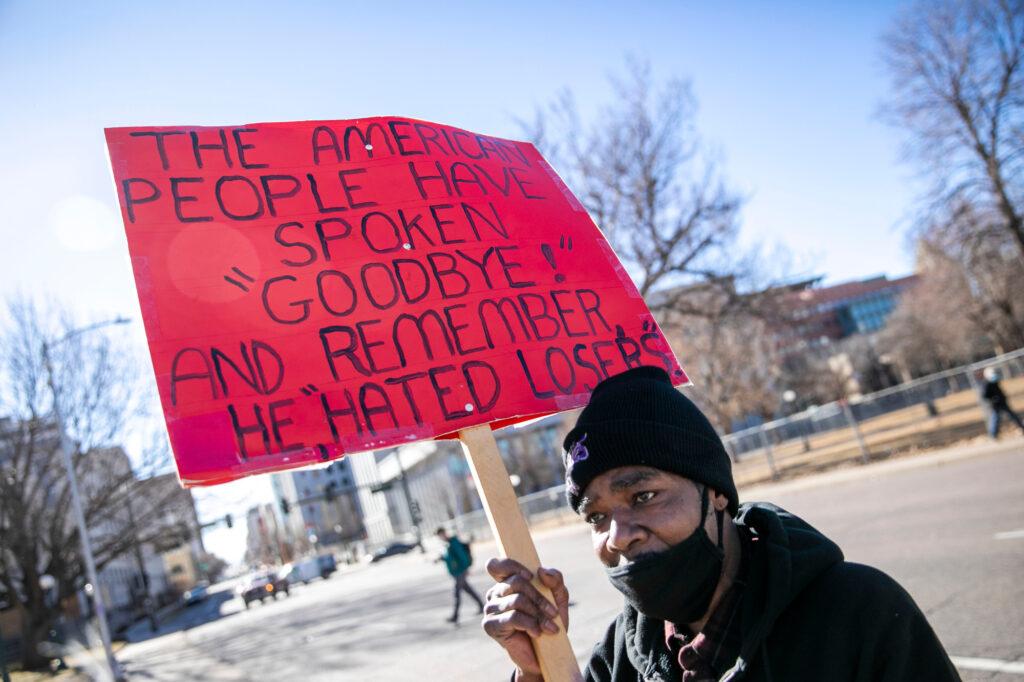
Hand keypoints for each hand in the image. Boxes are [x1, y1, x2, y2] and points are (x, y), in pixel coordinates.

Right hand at [482, 557, 569, 678]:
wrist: (546, 654)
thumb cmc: (550, 622)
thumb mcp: (558, 600)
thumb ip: (555, 581)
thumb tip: (542, 571)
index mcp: (507, 583)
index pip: (497, 565)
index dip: (512, 566)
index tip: (530, 576)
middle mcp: (495, 594)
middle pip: (517, 582)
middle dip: (539, 598)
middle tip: (553, 613)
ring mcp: (490, 610)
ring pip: (517, 600)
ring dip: (538, 614)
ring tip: (550, 627)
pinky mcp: (490, 626)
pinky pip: (513, 617)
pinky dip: (530, 624)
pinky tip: (538, 633)